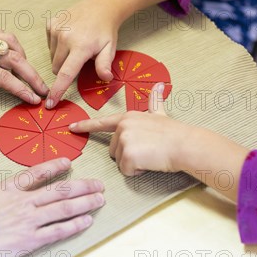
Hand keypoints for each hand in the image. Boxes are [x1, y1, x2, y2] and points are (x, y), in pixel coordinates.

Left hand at [0, 0, 48, 108]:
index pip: (3, 78)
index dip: (20, 89)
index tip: (33, 98)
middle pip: (15, 60)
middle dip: (32, 76)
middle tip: (43, 89)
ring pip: (12, 45)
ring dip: (26, 60)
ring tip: (31, 74)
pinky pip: (4, 36)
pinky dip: (15, 45)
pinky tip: (17, 55)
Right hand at [0, 158, 104, 256]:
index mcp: (7, 188)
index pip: (37, 173)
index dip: (55, 166)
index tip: (68, 162)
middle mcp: (22, 202)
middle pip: (59, 191)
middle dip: (82, 186)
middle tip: (99, 184)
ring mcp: (27, 221)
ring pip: (63, 208)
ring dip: (85, 203)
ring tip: (100, 199)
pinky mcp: (28, 241)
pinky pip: (57, 231)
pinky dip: (74, 225)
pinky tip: (87, 221)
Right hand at [45, 0, 121, 108]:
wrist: (101, 5)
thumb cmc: (105, 30)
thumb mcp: (110, 49)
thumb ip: (104, 65)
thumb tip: (105, 79)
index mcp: (80, 47)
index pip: (65, 74)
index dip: (57, 91)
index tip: (49, 103)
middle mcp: (65, 38)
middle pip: (57, 67)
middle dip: (65, 69)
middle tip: (79, 59)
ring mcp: (56, 29)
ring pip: (52, 57)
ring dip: (61, 57)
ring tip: (75, 46)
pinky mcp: (51, 24)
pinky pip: (49, 44)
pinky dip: (56, 46)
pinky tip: (68, 38)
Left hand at [70, 82, 248, 199]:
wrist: (185, 144)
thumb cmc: (173, 132)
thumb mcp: (160, 113)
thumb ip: (154, 101)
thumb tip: (159, 84)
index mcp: (126, 118)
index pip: (102, 123)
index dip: (85, 126)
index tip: (71, 127)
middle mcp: (122, 126)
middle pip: (113, 150)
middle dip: (128, 154)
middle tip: (147, 150)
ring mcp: (124, 140)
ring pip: (119, 162)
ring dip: (133, 163)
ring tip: (150, 155)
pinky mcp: (128, 155)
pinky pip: (126, 171)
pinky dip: (137, 171)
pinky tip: (150, 162)